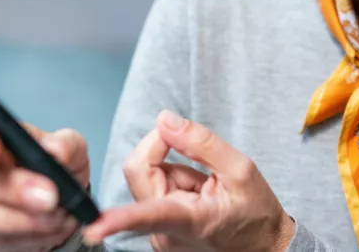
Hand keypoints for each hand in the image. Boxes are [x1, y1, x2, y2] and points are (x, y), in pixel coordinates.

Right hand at [0, 113, 88, 251]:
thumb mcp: (72, 148)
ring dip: (16, 217)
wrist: (67, 203)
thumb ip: (65, 145)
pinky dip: (26, 233)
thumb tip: (55, 150)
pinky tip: (48, 226)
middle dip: (9, 186)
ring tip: (53, 214)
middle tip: (49, 195)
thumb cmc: (61, 165)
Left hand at [82, 110, 295, 251]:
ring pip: (149, 177)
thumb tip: (164, 119)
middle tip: (198, 155)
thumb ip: (201, 143)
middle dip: (165, 151)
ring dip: (175, 171)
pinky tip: (198, 195)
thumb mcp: (241, 170)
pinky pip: (154, 189)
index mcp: (190, 222)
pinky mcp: (157, 231)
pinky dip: (175, 183)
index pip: (148, 216)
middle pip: (140, 171)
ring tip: (206, 188)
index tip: (93, 228)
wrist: (264, 247)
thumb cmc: (256, 214)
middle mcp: (165, 234)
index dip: (119, 219)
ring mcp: (159, 235)